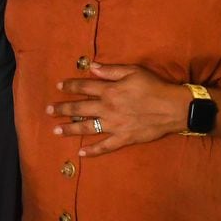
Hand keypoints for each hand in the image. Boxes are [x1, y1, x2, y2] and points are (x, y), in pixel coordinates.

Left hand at [47, 63, 188, 156]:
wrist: (172, 108)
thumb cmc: (153, 86)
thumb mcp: (132, 71)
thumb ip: (110, 70)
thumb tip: (90, 67)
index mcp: (109, 90)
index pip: (84, 87)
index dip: (70, 86)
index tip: (59, 86)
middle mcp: (107, 108)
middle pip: (80, 108)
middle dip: (63, 108)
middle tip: (48, 111)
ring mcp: (114, 125)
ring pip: (87, 128)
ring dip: (70, 129)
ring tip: (56, 130)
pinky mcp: (123, 139)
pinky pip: (104, 146)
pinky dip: (92, 151)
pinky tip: (81, 153)